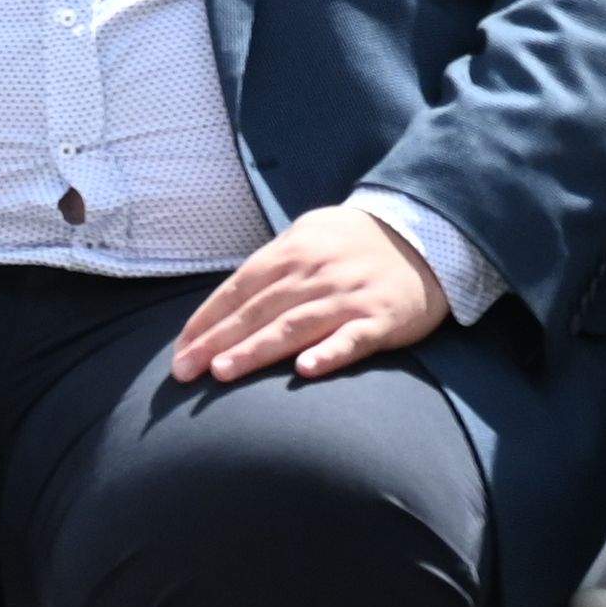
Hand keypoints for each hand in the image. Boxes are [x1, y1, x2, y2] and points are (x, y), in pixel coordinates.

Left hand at [175, 204, 449, 384]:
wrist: (426, 234)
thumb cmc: (355, 242)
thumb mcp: (309, 234)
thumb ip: (272, 263)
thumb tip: (229, 297)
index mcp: (292, 251)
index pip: (238, 289)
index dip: (207, 320)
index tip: (180, 350)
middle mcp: (315, 273)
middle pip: (257, 312)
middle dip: (216, 342)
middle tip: (183, 372)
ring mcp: (348, 297)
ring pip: (293, 327)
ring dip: (255, 350)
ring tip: (222, 372)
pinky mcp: (381, 319)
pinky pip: (351, 339)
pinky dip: (328, 354)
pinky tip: (304, 372)